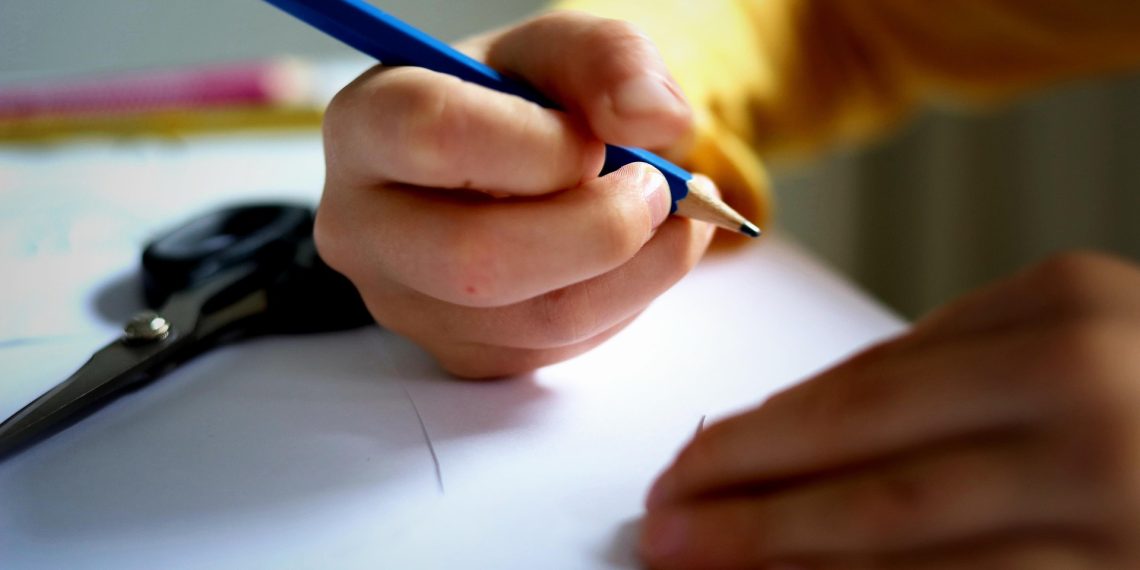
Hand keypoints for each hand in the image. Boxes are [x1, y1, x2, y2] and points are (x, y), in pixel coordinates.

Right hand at [314, 12, 712, 378]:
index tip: (597, 140)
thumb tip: (659, 119)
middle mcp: (364, 228)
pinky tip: (637, 254)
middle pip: (476, 261)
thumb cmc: (511, 102)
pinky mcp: (461, 355)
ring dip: (638, 270)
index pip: (435, 135)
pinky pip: (561, 346)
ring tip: (673, 217)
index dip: (540, 144)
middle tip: (658, 190)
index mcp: (365, 126)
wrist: (488, 167)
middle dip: (600, 228)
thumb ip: (608, 57)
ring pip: (537, 320)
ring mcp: (407, 305)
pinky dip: (626, 300)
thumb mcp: (553, 49)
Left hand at [641, 252, 1139, 568]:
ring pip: (910, 547)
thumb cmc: (1134, 378)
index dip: (759, 434)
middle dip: (751, 504)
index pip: (866, 387)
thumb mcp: (1047, 334)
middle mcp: (1091, 402)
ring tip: (706, 567)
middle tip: (665, 525)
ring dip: (792, 563)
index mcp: (1059, 315)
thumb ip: (925, 374)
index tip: (687, 465)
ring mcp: (1117, 503)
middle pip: (873, 469)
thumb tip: (763, 432)